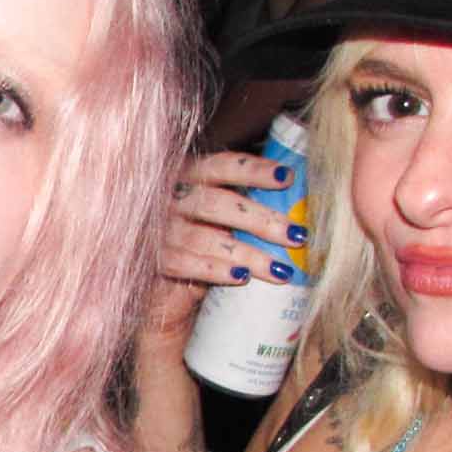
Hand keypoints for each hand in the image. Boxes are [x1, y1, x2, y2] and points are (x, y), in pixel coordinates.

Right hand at [145, 149, 303, 346]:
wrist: (162, 285)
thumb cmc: (200, 238)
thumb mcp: (218, 211)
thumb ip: (244, 199)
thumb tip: (297, 194)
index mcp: (188, 174)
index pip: (221, 166)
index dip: (254, 170)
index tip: (287, 178)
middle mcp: (169, 198)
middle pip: (216, 203)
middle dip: (261, 220)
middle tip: (297, 236)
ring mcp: (159, 229)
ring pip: (204, 238)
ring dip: (247, 254)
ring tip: (281, 269)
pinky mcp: (154, 260)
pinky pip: (184, 264)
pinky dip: (215, 270)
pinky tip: (242, 277)